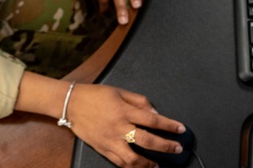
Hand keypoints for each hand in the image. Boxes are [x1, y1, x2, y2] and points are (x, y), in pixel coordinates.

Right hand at [67, 83, 185, 167]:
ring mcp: (110, 140)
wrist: (71, 104)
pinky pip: (118, 162)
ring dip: (148, 164)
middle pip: (147, 140)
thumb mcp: (120, 91)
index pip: (153, 120)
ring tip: (157, 165)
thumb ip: (139, 101)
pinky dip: (130, 166)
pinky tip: (138, 167)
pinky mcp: (102, 149)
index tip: (180, 129)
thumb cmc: (95, 95)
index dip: (169, 125)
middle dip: (165, 146)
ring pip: (132, 158)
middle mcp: (119, 127)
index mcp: (125, 111)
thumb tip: (154, 112)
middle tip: (177, 148)